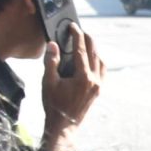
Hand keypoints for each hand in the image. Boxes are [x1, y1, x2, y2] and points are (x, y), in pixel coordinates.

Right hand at [40, 23, 103, 147]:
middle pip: (94, 53)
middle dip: (88, 40)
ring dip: (94, 50)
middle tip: (80, 30)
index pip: (81, 50)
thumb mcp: (48, 82)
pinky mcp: (98, 91)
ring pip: (100, 62)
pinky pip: (101, 72)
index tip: (73, 26)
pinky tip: (90, 59)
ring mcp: (98, 86)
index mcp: (83, 78)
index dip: (77, 35)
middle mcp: (94, 81)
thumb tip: (53, 45)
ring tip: (84, 43)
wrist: (64, 125)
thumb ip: (51, 62)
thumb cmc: (54, 105)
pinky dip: (97, 62)